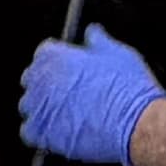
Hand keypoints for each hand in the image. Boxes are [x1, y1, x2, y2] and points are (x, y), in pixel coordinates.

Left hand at [19, 24, 165, 165]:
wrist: (136, 123)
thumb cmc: (128, 88)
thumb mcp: (117, 53)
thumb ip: (98, 40)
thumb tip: (92, 32)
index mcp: (54, 56)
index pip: (44, 53)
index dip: (59, 60)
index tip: (69, 67)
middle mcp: (41, 81)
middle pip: (33, 79)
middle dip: (47, 83)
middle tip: (69, 92)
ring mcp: (39, 108)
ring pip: (29, 105)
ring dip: (42, 107)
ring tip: (65, 113)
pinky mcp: (42, 134)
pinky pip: (29, 131)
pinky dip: (40, 132)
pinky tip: (57, 131)